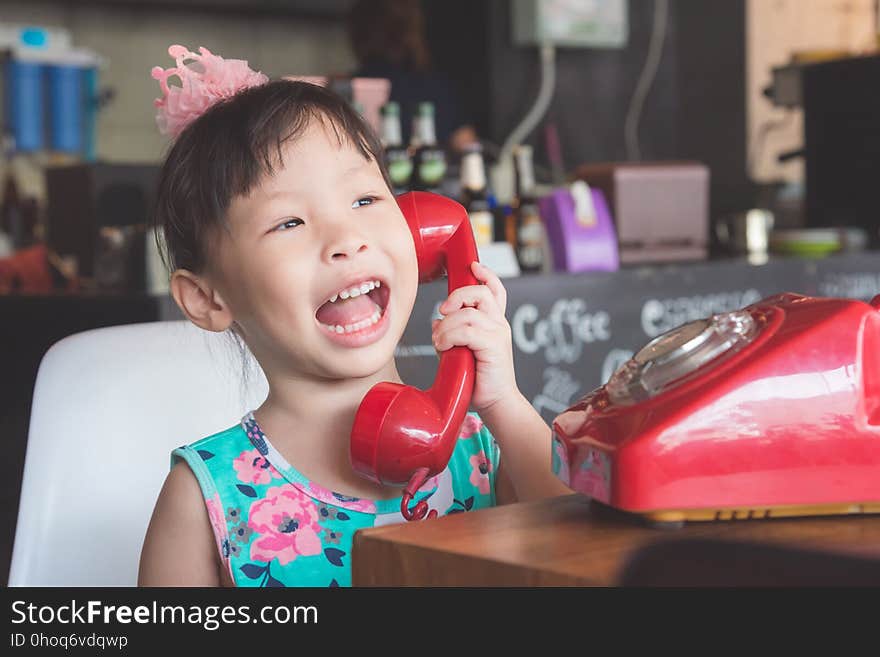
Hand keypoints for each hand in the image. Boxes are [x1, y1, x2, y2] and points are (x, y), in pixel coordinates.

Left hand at [432, 261, 517, 413]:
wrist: (495, 403)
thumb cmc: (477, 380)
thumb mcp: (460, 352)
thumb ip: (451, 334)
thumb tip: (436, 323)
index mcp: (494, 323)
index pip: (495, 291)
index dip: (486, 275)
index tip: (473, 265)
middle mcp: (499, 324)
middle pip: (481, 293)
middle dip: (457, 296)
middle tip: (443, 310)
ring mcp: (498, 334)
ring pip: (468, 313)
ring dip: (447, 326)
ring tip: (440, 342)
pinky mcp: (494, 346)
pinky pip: (467, 331)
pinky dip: (450, 336)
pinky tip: (444, 346)